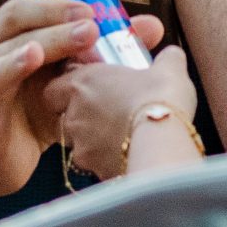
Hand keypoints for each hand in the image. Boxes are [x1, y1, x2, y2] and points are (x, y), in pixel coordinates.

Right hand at [0, 0, 112, 196]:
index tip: (93, 10)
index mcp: (7, 38)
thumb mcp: (70, 79)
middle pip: (14, 33)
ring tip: (36, 55)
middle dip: (51, 30)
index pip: (25, 10)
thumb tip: (151, 26)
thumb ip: (105, 52)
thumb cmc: (34, 109)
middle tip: (87, 30)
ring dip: (14, 62)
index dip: (56, 6)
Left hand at [38, 44, 197, 181]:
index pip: (55, 87)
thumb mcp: (169, 69)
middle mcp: (74, 115)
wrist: (164, 144)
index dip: (69, 88)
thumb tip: (172, 56)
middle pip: (64, 116)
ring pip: (79, 143)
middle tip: (109, 112)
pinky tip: (129, 155)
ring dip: (95, 140)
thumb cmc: (160, 100)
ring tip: (122, 136)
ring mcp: (82, 146)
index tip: (90, 88)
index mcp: (83, 83)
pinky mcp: (94, 170)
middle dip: (82, 116)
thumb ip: (167, 58)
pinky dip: (108, 161)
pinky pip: (96, 165)